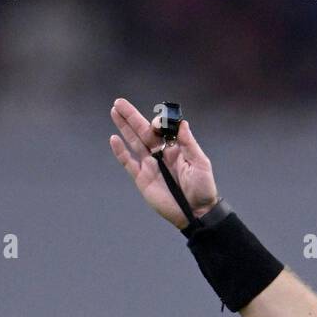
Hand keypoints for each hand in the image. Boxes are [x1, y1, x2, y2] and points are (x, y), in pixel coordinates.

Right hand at [109, 97, 218, 228]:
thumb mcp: (200, 163)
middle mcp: (160, 154)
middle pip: (143, 131)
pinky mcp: (142, 178)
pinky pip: (129, 163)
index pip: (161, 129)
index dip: (157, 123)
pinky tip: (114, 139)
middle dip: (131, 117)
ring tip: (114, 112)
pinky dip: (121, 152)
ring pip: (134, 142)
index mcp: (174, 148)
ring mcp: (150, 165)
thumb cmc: (203, 189)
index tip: (158, 124)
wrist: (196, 213)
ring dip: (124, 127)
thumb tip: (181, 123)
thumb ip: (189, 143)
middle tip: (119, 103)